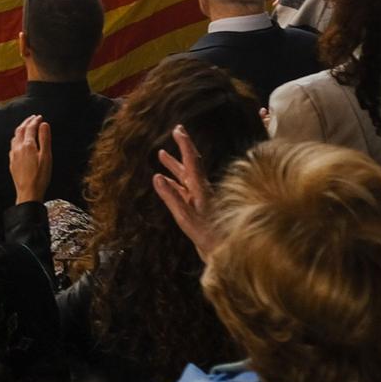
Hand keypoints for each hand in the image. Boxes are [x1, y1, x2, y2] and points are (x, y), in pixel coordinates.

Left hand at [9, 114, 52, 203]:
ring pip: (15, 137)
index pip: (30, 128)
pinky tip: (20, 142)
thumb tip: (44, 124)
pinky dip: (17, 138)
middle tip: (33, 118)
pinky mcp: (12, 162)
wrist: (28, 193)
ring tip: (26, 127)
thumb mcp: (46, 157)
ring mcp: (13, 155)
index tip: (40, 117)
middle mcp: (18, 148)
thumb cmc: (40, 176)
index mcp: (28, 145)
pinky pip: (13, 145)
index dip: (35, 121)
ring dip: (21, 129)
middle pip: (20, 130)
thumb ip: (45, 139)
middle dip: (27, 122)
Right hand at [153, 124, 219, 260]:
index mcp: (200, 188)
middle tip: (177, 130)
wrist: (223, 251)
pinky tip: (165, 180)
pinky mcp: (198, 207)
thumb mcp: (186, 217)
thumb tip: (157, 177)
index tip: (178, 130)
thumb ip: (171, 197)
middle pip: (191, 163)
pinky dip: (173, 181)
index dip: (185, 145)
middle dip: (183, 146)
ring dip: (175, 164)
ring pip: (186, 176)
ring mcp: (200, 198)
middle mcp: (201, 189)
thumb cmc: (207, 235)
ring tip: (162, 153)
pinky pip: (183, 189)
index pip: (192, 161)